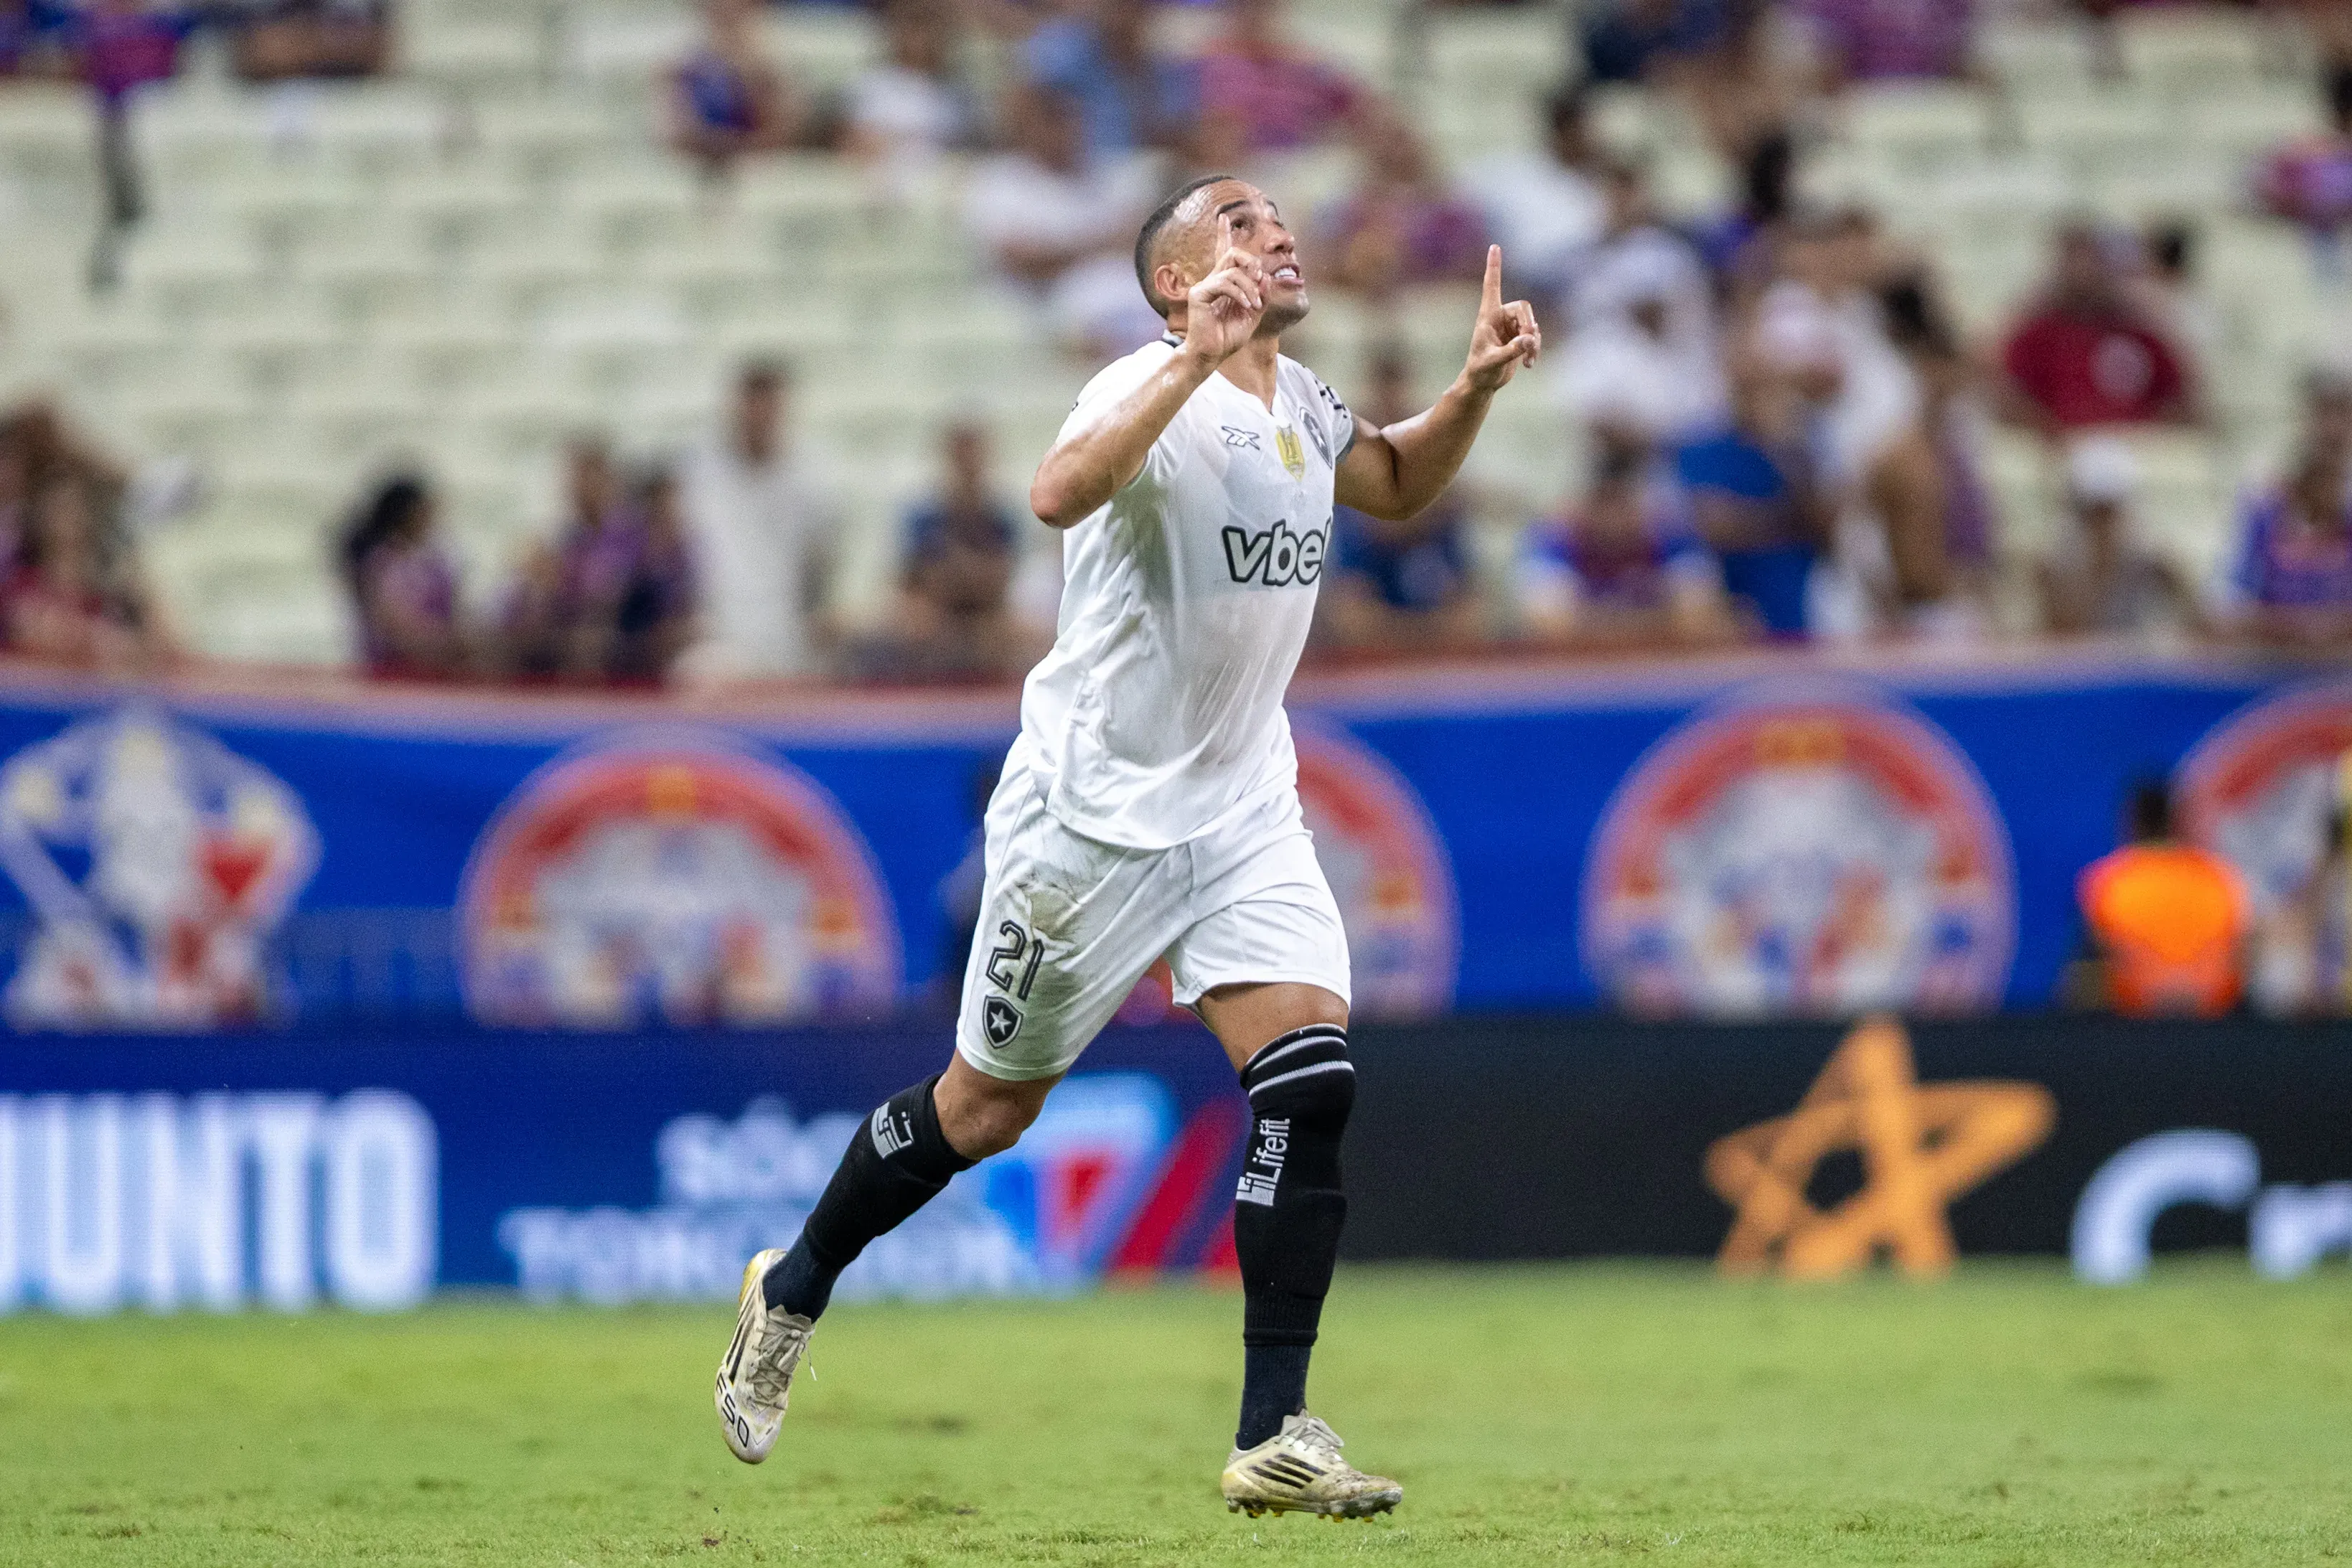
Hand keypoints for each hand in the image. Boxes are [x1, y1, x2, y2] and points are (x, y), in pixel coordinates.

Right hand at [1181, 215, 1268, 366]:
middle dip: (1251, 261)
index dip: (1223, 234)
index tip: (1223, 217)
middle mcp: (1212, 280)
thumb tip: (1264, 276)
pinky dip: (1240, 294)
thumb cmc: (1228, 337)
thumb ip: (1260, 295)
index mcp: (1223, 284)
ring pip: (1233, 269)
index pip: (1223, 253)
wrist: (1212, 355)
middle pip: (1232, 253)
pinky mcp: (1199, 294)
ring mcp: (1204, 286)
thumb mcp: (1253, 314)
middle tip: (1259, 277)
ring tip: (1254, 306)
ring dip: (1250, 287)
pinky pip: (1225, 283)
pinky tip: (1246, 307)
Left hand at [1462, 245, 1539, 392]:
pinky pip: (1534, 336)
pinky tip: (1528, 365)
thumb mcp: (1493, 362)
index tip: (1494, 246)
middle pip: (1523, 308)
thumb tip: (1530, 340)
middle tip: (1528, 343)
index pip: (1492, 285)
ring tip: (1527, 360)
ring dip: (1534, 341)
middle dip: (1529, 325)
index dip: (1494, 266)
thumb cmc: (1480, 372)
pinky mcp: (1519, 338)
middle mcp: (1500, 317)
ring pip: (1532, 323)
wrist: (1482, 384)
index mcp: (1487, 316)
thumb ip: (1511, 351)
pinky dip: (1535, 349)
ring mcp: (1511, 327)